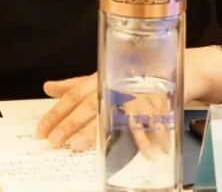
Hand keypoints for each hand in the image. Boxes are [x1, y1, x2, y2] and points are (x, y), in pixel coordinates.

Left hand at [37, 52, 213, 152]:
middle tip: (55, 141)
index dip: (57, 113)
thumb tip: (48, 87)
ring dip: (95, 132)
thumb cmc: (136, 75)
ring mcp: (136, 94)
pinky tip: (131, 153)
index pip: (74, 96)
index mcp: (101, 78)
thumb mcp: (103, 77)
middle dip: (70, 124)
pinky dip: (140, 139)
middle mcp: (116, 84)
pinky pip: (145, 122)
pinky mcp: (157, 102)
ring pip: (112, 113)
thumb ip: (76, 85)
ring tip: (78, 146)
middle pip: (88, 105)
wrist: (178, 68)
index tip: (43, 131)